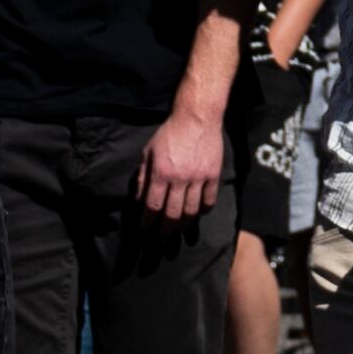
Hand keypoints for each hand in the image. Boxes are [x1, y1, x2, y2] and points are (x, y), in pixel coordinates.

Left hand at [135, 106, 224, 221]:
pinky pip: (209, 200)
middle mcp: (180, 178)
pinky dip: (203, 210)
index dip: (149, 221)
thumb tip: (139, 198)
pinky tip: (197, 213)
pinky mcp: (213, 175)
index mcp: (161, 173)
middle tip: (162, 235)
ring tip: (179, 229)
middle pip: (173, 213)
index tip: (146, 227)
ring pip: (192, 211)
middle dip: (166, 229)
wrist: (196, 118)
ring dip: (184, 224)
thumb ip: (143, 176)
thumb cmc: (169, 134)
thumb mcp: (149, 152)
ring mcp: (199, 177)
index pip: (153, 205)